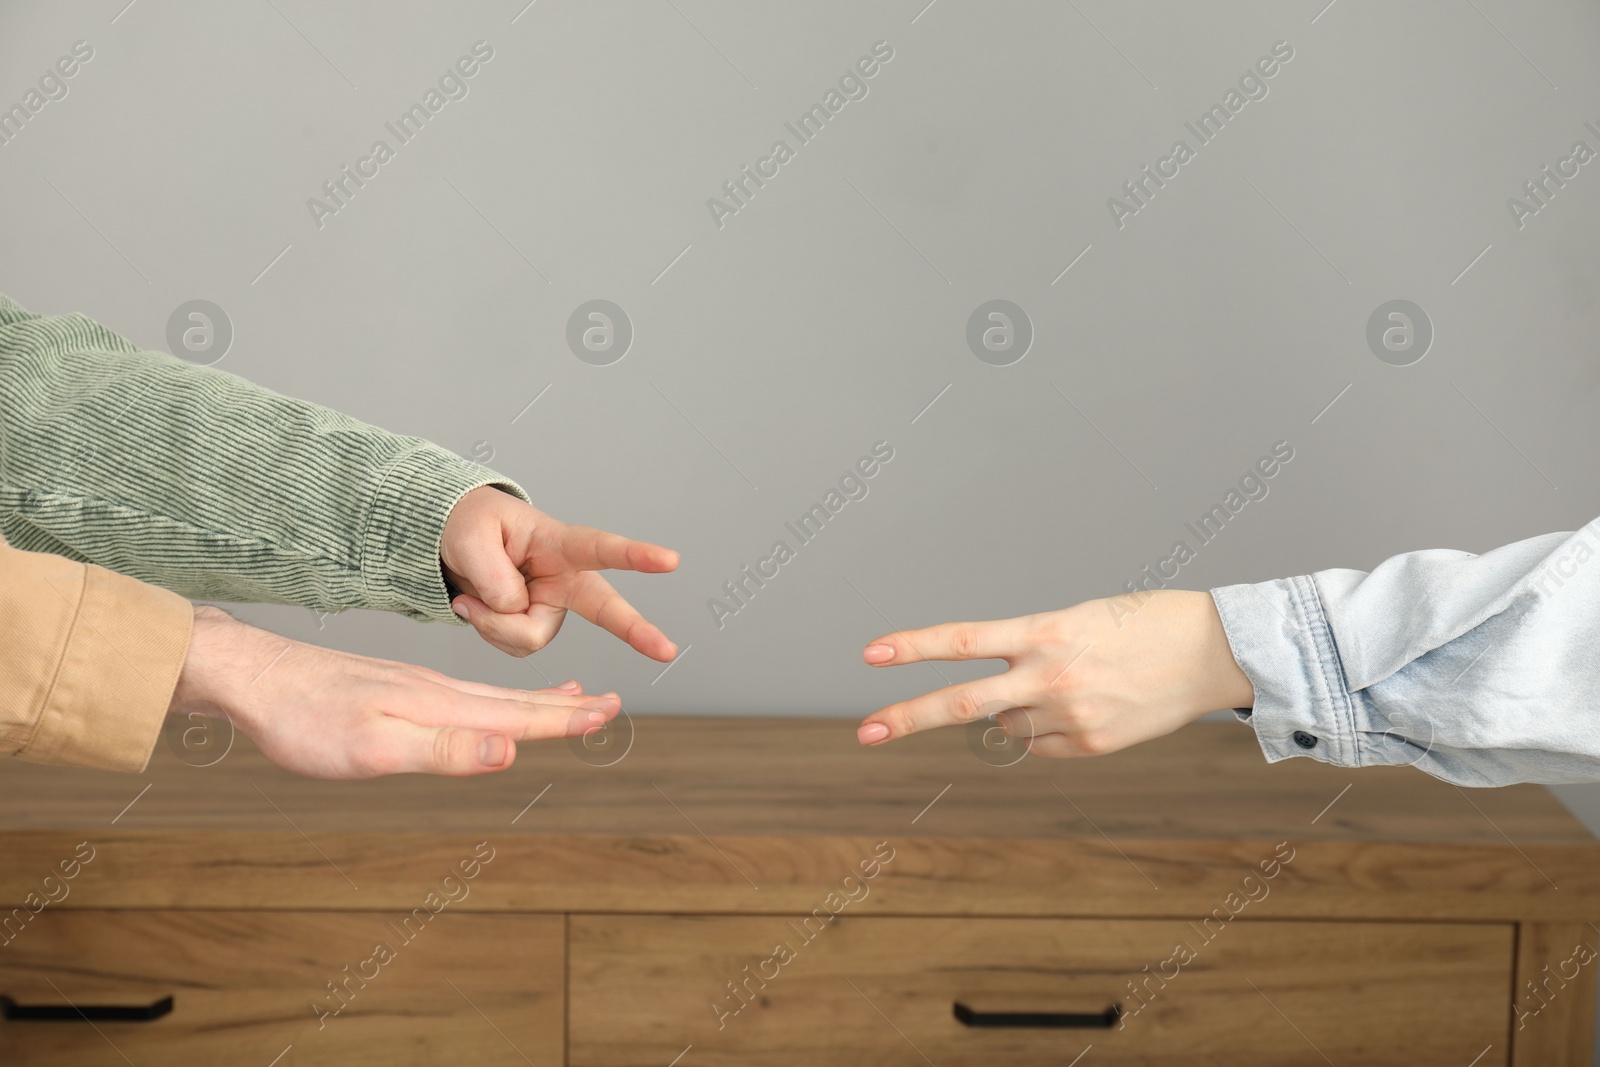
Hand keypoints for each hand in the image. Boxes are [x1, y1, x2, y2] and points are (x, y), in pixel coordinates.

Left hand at [170, 606, 621, 778]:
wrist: (254, 676)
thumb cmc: (305, 719)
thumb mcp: (374, 747)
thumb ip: (443, 751)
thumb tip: (510, 754)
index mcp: (440, 706)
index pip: (516, 717)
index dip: (564, 721)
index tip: (609, 715)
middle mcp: (437, 690)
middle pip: (513, 702)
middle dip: (563, 708)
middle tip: (609, 705)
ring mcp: (416, 685)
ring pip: (490, 696)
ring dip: (534, 701)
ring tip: (568, 699)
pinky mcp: (396, 686)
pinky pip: (463, 694)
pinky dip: (494, 699)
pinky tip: (486, 703)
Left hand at [440, 487, 679, 660]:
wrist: (451, 544)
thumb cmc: (469, 526)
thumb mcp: (469, 537)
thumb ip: (493, 574)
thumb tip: (517, 610)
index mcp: (557, 543)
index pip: (601, 547)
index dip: (636, 555)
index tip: (670, 560)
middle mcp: (564, 577)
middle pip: (606, 607)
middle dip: (637, 630)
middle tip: (667, 650)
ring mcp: (552, 605)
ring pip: (532, 636)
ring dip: (493, 623)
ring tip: (472, 596)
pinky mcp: (536, 626)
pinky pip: (514, 646)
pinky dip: (488, 630)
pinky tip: (479, 608)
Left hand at [855, 590, 1254, 757]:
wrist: (1215, 652)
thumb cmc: (1144, 625)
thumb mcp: (1080, 621)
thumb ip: (1031, 657)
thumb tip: (997, 716)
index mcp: (1047, 632)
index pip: (965, 640)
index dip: (915, 646)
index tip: (872, 653)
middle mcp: (1050, 676)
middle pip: (961, 702)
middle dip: (907, 717)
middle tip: (865, 730)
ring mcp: (1070, 716)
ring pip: (1008, 726)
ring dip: (1018, 711)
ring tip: (1071, 685)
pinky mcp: (1091, 745)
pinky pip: (1044, 746)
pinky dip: (1049, 731)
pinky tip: (1088, 708)